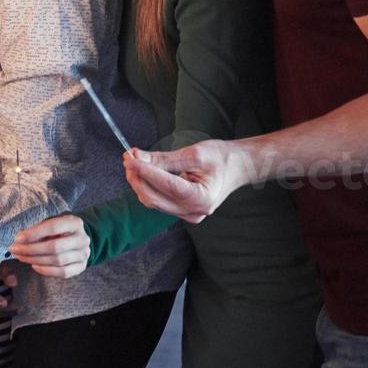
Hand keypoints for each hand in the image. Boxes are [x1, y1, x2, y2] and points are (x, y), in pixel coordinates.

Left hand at [10, 214, 89, 278]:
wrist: (78, 239)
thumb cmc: (59, 230)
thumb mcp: (51, 223)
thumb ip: (38, 229)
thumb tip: (20, 240)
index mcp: (74, 223)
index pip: (53, 227)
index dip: (34, 233)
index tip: (18, 238)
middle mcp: (82, 239)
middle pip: (54, 247)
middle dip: (31, 249)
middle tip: (15, 250)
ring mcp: (84, 254)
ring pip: (57, 260)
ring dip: (35, 260)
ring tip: (21, 257)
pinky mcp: (81, 267)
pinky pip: (63, 272)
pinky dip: (46, 270)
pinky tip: (34, 265)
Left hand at [124, 142, 247, 222]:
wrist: (239, 166)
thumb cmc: (222, 158)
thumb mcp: (194, 154)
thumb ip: (164, 158)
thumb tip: (138, 157)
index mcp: (201, 199)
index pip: (165, 185)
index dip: (144, 171)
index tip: (130, 158)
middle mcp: (194, 211)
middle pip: (154, 198)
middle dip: (137, 177)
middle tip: (128, 157)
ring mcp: (188, 214)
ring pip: (154, 200)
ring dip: (140, 181)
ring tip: (133, 161)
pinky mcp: (182, 210)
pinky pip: (159, 200)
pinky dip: (148, 186)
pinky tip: (143, 171)